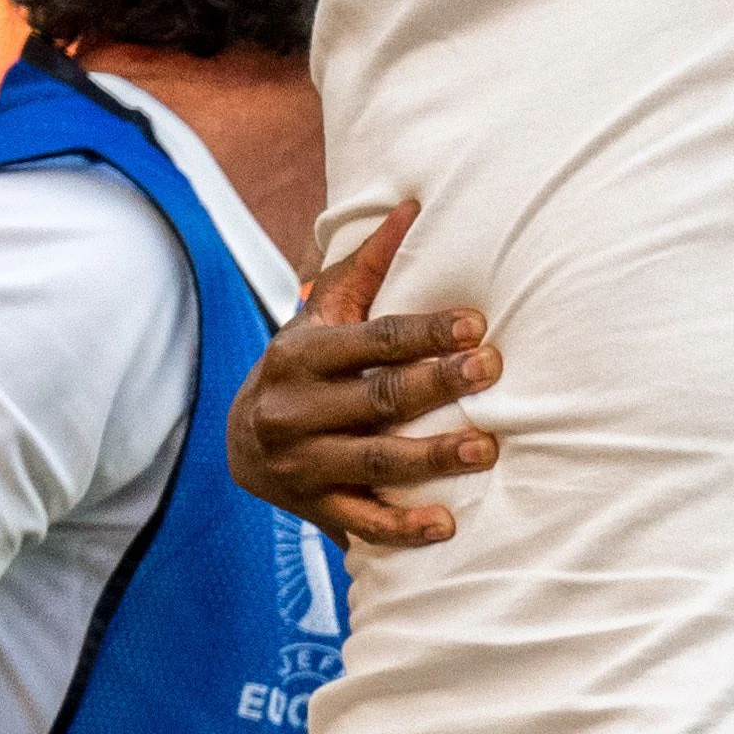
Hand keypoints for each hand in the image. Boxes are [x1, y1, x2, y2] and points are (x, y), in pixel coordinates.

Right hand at [230, 201, 500, 545]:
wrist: (240, 440)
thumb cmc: (304, 365)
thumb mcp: (323, 316)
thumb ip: (366, 268)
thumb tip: (414, 206)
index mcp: (300, 355)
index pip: (373, 340)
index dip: (425, 332)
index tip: (475, 325)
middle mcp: (294, 411)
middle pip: (378, 398)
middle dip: (438, 385)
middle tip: (492, 371)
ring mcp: (301, 464)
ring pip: (374, 462)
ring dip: (432, 457)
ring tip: (485, 448)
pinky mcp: (311, 508)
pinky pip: (360, 523)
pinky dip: (401, 527)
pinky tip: (444, 525)